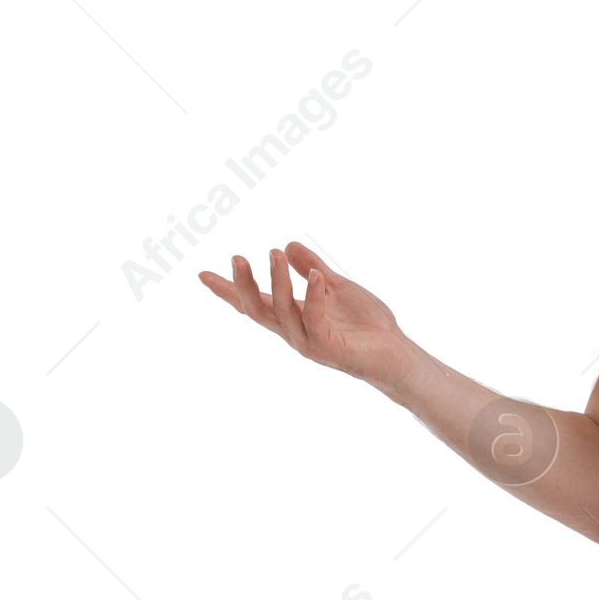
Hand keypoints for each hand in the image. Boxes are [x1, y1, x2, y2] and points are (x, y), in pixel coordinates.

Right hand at [198, 243, 410, 388]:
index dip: (228, 291)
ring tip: (275, 253)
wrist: (396, 354)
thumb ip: (313, 268)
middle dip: (243, 286)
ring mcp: (310, 343)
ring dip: (277, 282)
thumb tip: (288, 245)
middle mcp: (295, 332)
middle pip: (257, 311)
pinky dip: (313, 297)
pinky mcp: (329, 348)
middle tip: (237, 257)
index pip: (254, 304)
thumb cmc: (367, 326)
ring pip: (282, 313)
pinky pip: (315, 320)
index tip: (202, 274)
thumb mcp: (337, 287)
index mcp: (293, 318)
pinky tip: (317, 276)